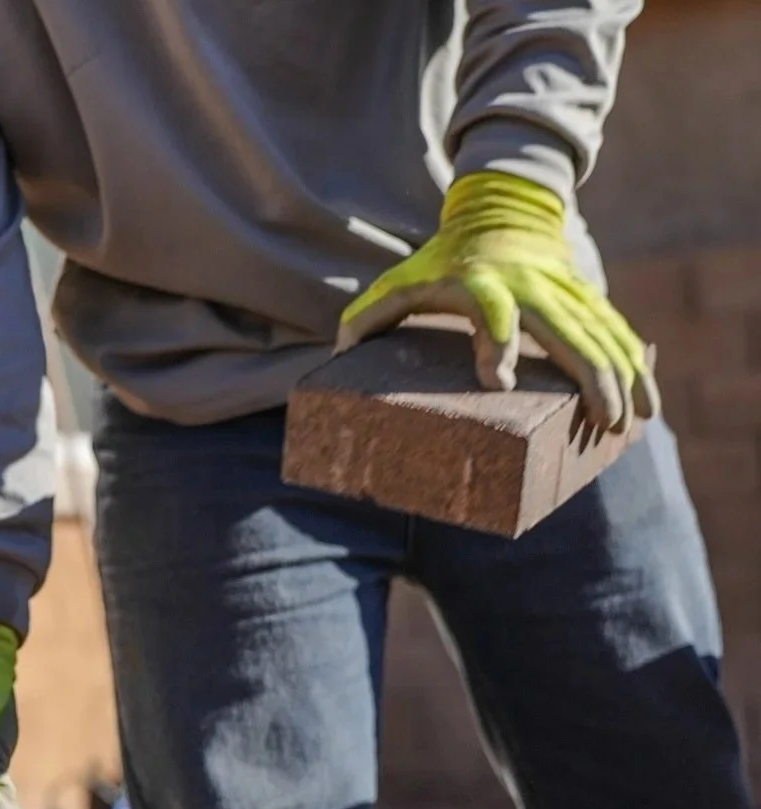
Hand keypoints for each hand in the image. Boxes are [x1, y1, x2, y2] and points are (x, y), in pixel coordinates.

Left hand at [337, 171, 658, 432]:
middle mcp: (528, 287)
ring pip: (600, 334)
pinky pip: (613, 330)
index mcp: (481, 285)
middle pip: (565, 331)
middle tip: (604, 419)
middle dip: (589, 376)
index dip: (492, 343)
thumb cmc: (441, 260)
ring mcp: (562, 291)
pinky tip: (647, 395)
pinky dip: (633, 361)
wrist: (498, 210)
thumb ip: (370, 314)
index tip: (496, 380)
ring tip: (635, 421)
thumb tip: (338, 350)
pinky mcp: (583, 296)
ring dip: (623, 376)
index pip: (490, 313)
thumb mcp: (401, 280)